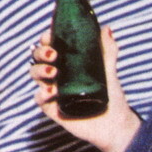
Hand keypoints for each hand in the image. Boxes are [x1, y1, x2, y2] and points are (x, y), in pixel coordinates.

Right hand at [32, 26, 139, 151]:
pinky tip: (51, 92)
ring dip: (40, 70)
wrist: (115, 123)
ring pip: (36, 76)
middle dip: (41, 53)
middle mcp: (57, 74)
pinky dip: (42, 94)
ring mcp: (53, 91)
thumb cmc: (111, 95)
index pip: (50, 45)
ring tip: (53, 72)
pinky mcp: (53, 108)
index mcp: (67, 61)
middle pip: (39, 58)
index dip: (46, 39)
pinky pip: (40, 99)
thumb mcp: (109, 70)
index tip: (49, 36)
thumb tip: (107, 28)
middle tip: (53, 55)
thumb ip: (108, 50)